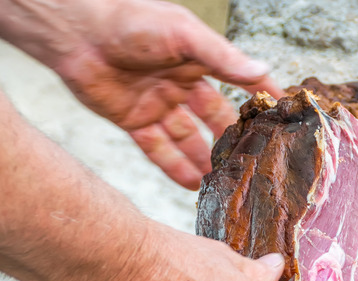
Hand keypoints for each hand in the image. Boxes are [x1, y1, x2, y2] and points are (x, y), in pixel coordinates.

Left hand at [48, 0, 282, 188]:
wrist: (78, 32)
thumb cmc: (131, 20)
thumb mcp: (185, 35)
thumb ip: (223, 58)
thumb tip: (262, 71)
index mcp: (197, 59)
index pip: (236, 80)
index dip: (258, 97)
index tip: (280, 116)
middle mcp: (180, 83)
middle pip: (212, 118)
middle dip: (229, 139)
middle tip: (250, 161)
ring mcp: (157, 104)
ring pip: (187, 139)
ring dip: (203, 159)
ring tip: (223, 182)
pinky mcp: (133, 121)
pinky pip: (158, 149)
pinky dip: (174, 167)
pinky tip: (192, 184)